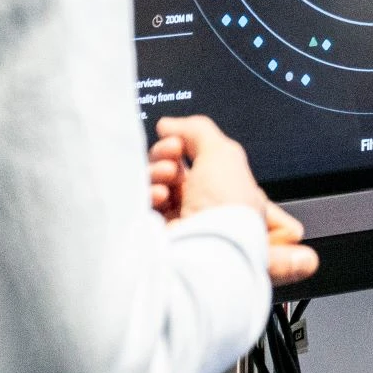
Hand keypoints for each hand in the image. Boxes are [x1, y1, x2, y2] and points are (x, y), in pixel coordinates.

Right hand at [151, 114, 319, 285]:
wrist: (205, 247)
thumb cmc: (226, 210)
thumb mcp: (225, 153)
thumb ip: (198, 130)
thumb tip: (170, 125)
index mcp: (230, 195)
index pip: (200, 163)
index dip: (188, 148)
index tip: (182, 142)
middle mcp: (205, 211)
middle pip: (174, 171)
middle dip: (170, 157)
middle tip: (174, 153)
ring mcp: (178, 224)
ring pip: (156, 184)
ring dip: (158, 172)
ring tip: (167, 175)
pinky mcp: (155, 234)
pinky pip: (143, 203)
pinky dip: (149, 193)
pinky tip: (158, 195)